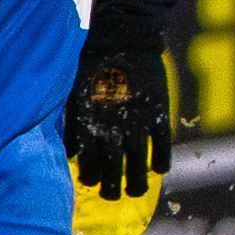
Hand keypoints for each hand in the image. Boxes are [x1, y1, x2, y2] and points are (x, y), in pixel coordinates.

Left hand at [65, 47, 171, 199]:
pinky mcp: (158, 114)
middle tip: (112, 195)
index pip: (86, 162)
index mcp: (87, 124)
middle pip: (111, 169)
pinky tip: (160, 169)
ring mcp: (136, 123)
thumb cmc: (91, 64)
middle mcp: (111, 129)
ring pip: (137, 164)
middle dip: (111, 187)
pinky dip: (162, 161)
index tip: (91, 181)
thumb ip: (74, 122)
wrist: (124, 39)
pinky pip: (162, 146)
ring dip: (136, 182)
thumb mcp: (74, 93)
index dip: (88, 176)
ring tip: (134, 191)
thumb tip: (72, 151)